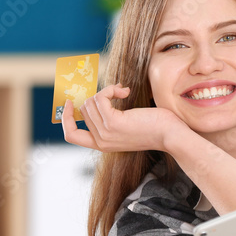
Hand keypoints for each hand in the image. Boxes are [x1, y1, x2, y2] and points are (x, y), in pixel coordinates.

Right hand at [61, 84, 185, 152]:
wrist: (170, 135)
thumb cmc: (153, 127)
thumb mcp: (126, 126)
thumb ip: (110, 119)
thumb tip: (97, 97)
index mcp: (101, 145)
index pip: (71, 135)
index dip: (65, 118)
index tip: (70, 102)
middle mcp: (101, 142)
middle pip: (83, 110)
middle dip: (97, 95)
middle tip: (116, 92)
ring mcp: (105, 133)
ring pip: (90, 102)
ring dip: (106, 90)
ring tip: (122, 91)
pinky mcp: (113, 123)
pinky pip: (100, 98)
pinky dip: (110, 90)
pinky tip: (125, 91)